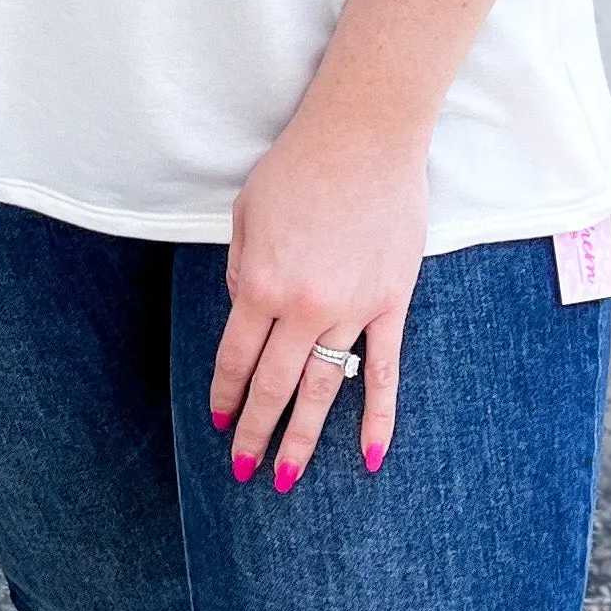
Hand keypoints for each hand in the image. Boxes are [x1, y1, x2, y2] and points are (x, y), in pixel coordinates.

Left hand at [208, 110, 427, 489]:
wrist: (365, 134)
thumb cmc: (299, 167)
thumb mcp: (247, 215)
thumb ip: (242, 272)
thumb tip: (246, 314)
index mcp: (261, 285)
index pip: (236, 359)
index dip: (225, 394)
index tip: (218, 422)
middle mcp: (305, 307)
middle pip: (275, 386)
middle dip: (255, 432)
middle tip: (243, 470)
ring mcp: (353, 309)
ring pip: (326, 389)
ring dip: (304, 437)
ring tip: (287, 477)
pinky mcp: (392, 302)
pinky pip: (384, 371)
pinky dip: (379, 417)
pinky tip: (372, 456)